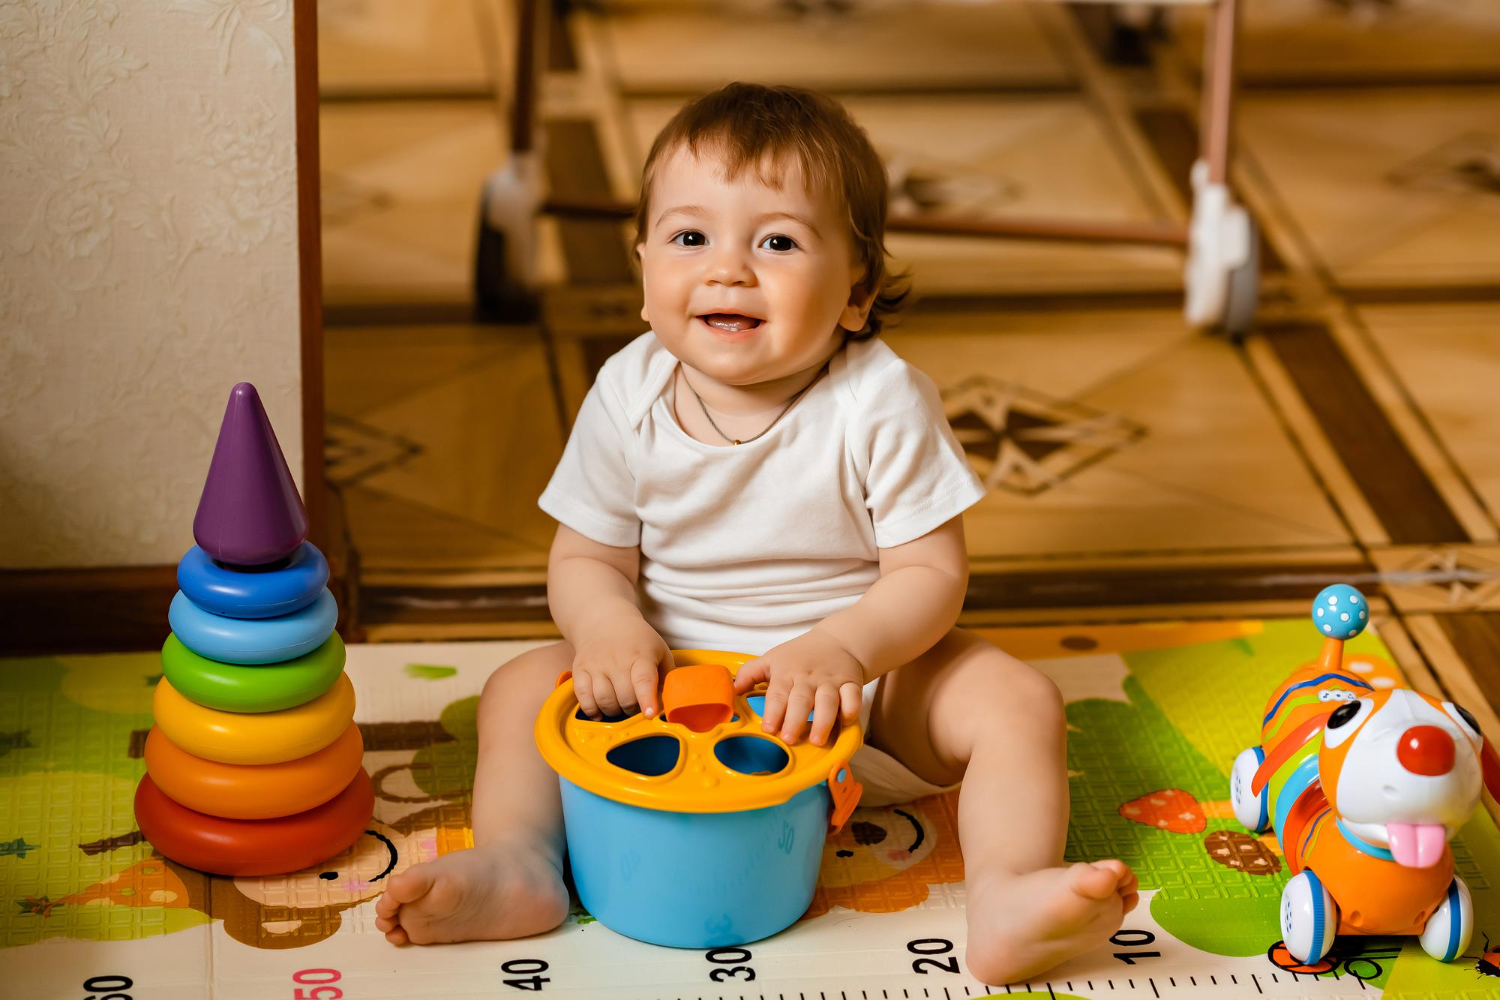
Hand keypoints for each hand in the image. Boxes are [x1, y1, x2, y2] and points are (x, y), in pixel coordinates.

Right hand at [570, 615, 671, 720]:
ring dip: (614, 711)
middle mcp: (617, 660)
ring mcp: (596, 665)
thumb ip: (667, 677)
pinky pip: (583, 697)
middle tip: (636, 705)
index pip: (644, 680)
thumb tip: (670, 703)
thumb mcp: (660, 651)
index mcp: (641, 655)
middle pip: (625, 697)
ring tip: (620, 706)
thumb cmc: (638, 641)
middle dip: (633, 709)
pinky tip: (600, 712)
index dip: (647, 699)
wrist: (605, 622)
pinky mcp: (580, 670)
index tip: (650, 714)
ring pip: (604, 700)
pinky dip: (591, 710)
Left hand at [732, 629, 864, 745]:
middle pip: (802, 699)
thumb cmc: (800, 655)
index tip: (768, 729)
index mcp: (787, 673)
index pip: (778, 693)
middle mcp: (809, 678)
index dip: (773, 711)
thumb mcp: (773, 658)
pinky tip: (846, 722)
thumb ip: (750, 673)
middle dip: (795, 720)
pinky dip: (851, 709)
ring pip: (828, 701)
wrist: (838, 639)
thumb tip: (731, 689)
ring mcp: (831, 681)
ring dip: (823, 721)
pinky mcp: (851, 683)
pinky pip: (853, 696)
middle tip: (789, 739)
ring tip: (817, 740)